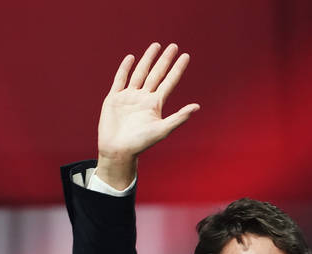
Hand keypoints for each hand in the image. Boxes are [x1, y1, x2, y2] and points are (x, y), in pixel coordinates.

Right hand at [95, 43, 200, 188]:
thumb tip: (197, 107)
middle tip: (173, 46)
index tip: (186, 56)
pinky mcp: (114, 98)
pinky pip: (120, 79)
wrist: (118, 150)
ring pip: (140, 73)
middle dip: (164, 60)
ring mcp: (129, 96)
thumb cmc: (141, 143)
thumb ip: (179, 117)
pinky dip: (125, 68)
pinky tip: (131, 58)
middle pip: (156, 74)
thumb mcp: (163, 130)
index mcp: (156, 104)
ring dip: (147, 59)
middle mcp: (144, 98)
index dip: (177, 69)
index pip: (169, 82)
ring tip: (156, 46)